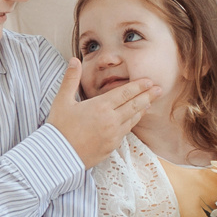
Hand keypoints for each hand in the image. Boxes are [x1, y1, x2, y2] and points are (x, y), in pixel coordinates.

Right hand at [44, 60, 158, 166]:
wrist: (57, 156)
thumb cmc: (58, 128)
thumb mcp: (61, 101)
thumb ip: (70, 79)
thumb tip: (74, 60)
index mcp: (100, 107)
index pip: (124, 93)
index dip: (138, 86)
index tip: (149, 81)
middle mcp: (110, 120)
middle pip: (134, 105)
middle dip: (148, 96)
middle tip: (159, 89)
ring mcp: (112, 135)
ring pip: (132, 119)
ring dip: (142, 109)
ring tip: (150, 103)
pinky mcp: (111, 147)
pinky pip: (126, 132)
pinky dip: (132, 123)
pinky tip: (134, 120)